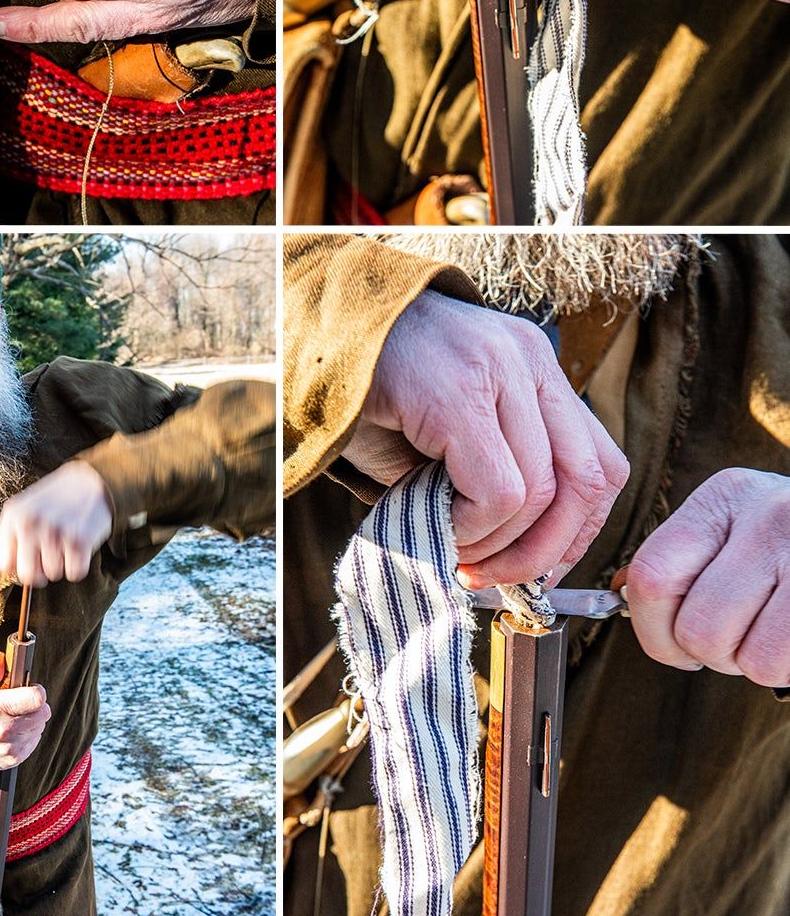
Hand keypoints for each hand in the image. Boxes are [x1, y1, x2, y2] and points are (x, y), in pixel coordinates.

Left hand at [0, 461, 111, 586]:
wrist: (92, 479)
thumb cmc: (58, 498)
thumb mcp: (26, 508)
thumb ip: (14, 537)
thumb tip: (10, 573)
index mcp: (13, 516)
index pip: (6, 565)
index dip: (19, 568)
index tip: (29, 562)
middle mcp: (30, 524)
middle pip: (28, 575)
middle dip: (40, 572)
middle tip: (49, 557)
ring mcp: (54, 532)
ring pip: (53, 574)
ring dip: (62, 565)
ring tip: (66, 543)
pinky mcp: (79, 540)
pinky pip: (75, 573)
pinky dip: (79, 565)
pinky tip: (79, 546)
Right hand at [0, 652, 50, 770]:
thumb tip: (2, 659)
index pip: (38, 698)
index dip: (36, 690)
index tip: (29, 689)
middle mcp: (4, 730)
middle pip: (43, 713)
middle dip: (36, 706)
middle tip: (21, 703)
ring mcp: (10, 747)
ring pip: (40, 728)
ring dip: (32, 721)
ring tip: (14, 717)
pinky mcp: (14, 759)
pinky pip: (34, 742)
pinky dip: (27, 735)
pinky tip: (13, 730)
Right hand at [345, 292, 629, 585]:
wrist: (314, 337)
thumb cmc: (374, 390)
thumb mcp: (452, 430)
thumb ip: (495, 474)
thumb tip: (523, 559)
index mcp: (536, 366)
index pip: (601, 463)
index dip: (579, 531)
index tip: (540, 567)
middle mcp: (528, 359)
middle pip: (585, 482)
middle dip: (546, 551)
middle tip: (496, 578)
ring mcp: (499, 369)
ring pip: (539, 493)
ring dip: (498, 545)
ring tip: (454, 548)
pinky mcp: (459, 393)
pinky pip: (498, 492)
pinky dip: (474, 528)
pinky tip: (440, 522)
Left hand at [624, 468, 789, 685]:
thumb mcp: (738, 528)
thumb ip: (688, 561)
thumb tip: (633, 605)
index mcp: (725, 498)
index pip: (652, 577)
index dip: (653, 630)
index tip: (675, 646)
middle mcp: (767, 516)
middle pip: (700, 628)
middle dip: (714, 654)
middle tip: (740, 639)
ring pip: (749, 657)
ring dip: (756, 663)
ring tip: (774, 634)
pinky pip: (786, 662)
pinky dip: (787, 668)